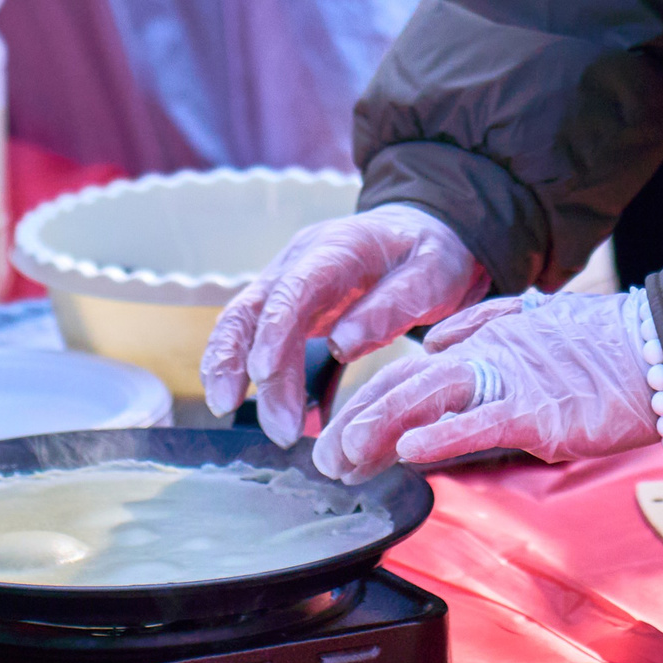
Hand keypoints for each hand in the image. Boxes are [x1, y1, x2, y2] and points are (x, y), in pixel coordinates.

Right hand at [200, 206, 487, 446]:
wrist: (418, 233)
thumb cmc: (431, 254)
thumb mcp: (435, 273)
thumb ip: (394, 305)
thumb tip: (341, 344)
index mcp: (338, 248)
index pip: (293, 288)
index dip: (273, 331)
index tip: (263, 374)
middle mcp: (299, 259)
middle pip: (257, 308)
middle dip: (250, 365)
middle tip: (279, 429)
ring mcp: (285, 277)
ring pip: (240, 317)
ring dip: (227, 363)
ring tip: (227, 409)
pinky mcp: (283, 301)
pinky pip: (247, 329)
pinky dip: (232, 360)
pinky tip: (229, 397)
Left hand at [313, 289, 658, 482]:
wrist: (660, 350)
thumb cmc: (603, 349)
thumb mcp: (532, 324)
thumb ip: (479, 329)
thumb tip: (432, 345)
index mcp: (481, 340)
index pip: (406, 372)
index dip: (365, 403)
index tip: (337, 437)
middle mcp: (485, 355)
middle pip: (402, 385)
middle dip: (356, 422)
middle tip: (324, 459)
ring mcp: (509, 381)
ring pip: (427, 398)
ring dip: (379, 427)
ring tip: (345, 455)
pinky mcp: (537, 411)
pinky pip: (479, 423)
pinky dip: (441, 435)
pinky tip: (408, 451)